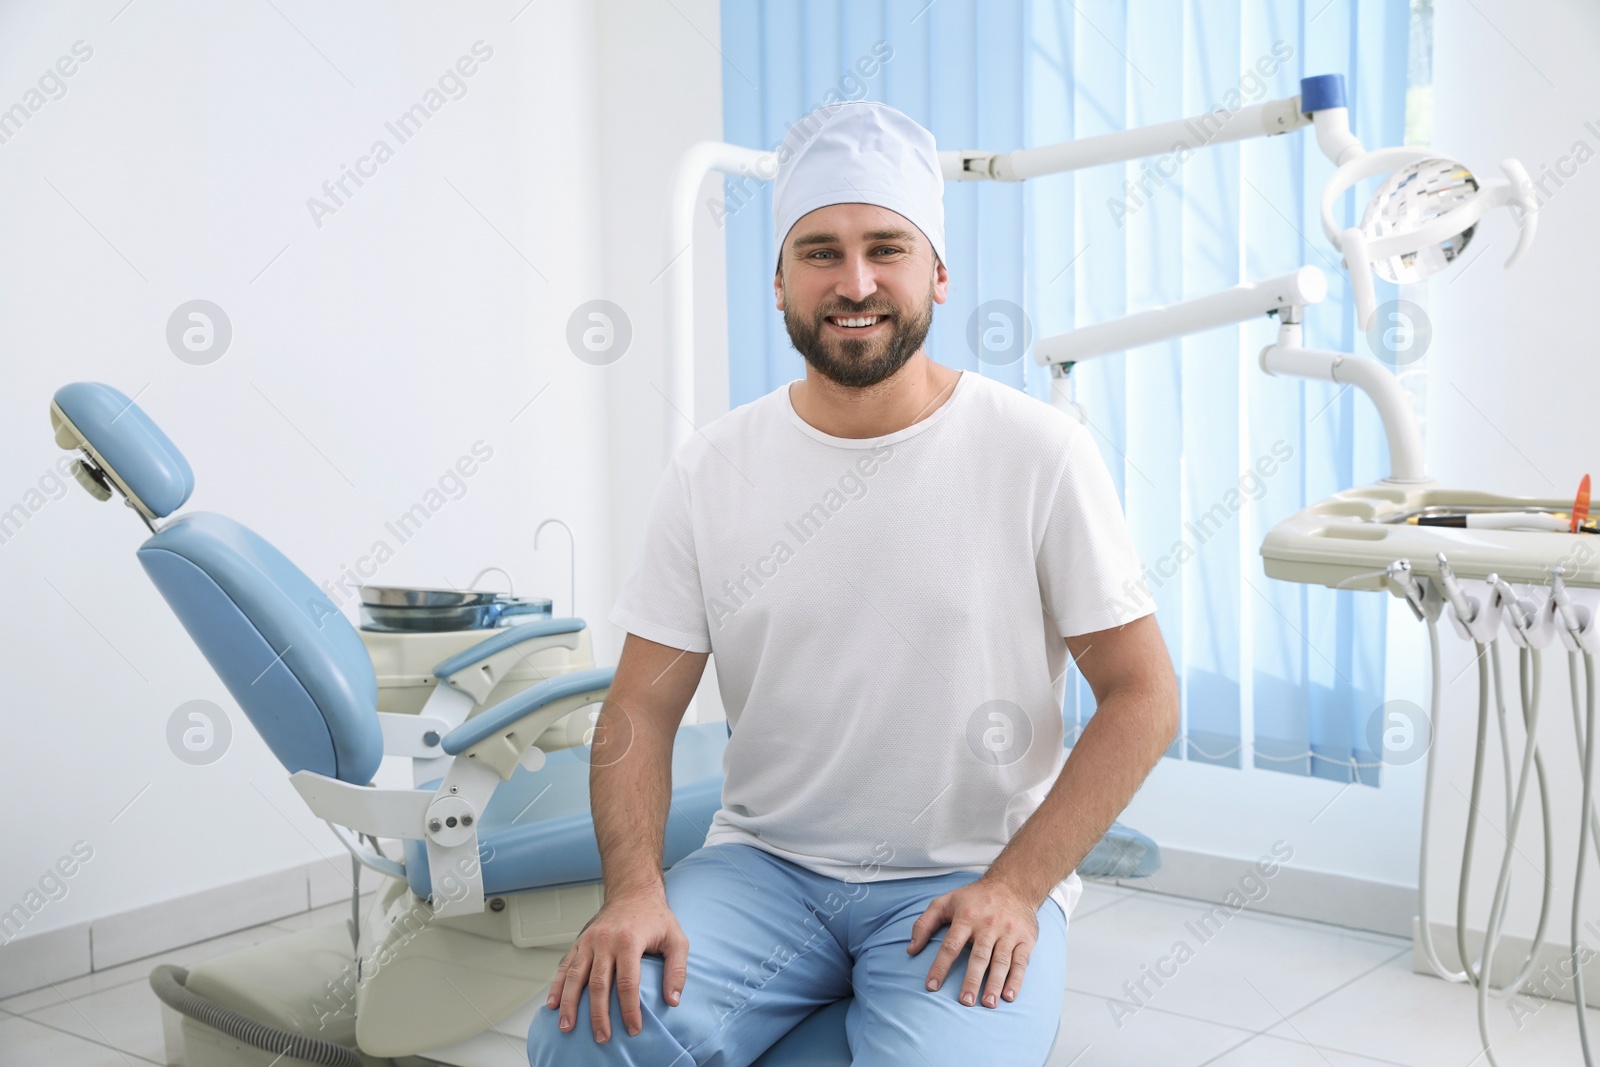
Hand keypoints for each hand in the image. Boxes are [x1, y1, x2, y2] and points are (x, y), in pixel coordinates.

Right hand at [545, 888, 688, 1042]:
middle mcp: (605, 941)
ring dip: (569, 1004)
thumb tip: (673, 1001)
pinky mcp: (580, 942)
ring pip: (575, 976)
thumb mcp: (677, 939)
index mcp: (629, 940)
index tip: (633, 1029)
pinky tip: (552, 1004)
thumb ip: (677, 970)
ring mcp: (589, 941)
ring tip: (567, 1027)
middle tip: (602, 1037)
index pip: (628, 982)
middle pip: (598, 984)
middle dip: (598, 1014)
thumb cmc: (656, 917)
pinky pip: (564, 966)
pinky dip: (556, 986)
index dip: (630, 1009)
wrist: (633, 891)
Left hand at [907, 876, 1039, 1008]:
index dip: (940, 966)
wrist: (1012, 885)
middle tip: (965, 1001)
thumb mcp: (945, 902)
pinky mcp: (1025, 939)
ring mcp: (1008, 932)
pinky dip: (1016, 980)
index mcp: (966, 916)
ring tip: (988, 1004)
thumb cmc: (974, 898)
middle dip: (972, 980)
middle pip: (979, 956)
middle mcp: (988, 925)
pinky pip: (1021, 962)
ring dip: (995, 983)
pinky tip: (1009, 996)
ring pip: (1001, 961)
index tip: (932, 986)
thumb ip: (924, 923)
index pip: (951, 945)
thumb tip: (910, 949)